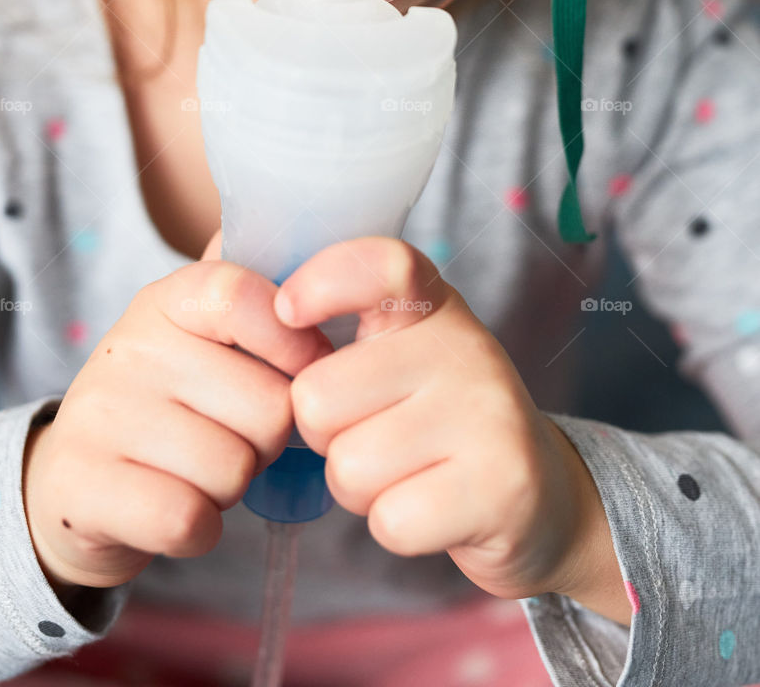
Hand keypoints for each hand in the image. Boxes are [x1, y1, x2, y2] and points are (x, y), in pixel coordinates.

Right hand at [23, 256, 331, 590]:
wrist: (71, 482)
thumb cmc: (171, 403)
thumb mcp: (204, 338)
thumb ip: (258, 298)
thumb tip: (328, 250)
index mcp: (168, 299)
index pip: (245, 296)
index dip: (296, 344)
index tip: (301, 370)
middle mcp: (129, 346)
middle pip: (269, 408)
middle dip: (268, 439)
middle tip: (229, 435)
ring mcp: (100, 415)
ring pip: (234, 470)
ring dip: (232, 487)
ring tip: (195, 468)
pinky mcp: (83, 486)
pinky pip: (190, 520)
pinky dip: (198, 530)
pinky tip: (175, 509)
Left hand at [274, 237, 630, 622]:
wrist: (541, 499)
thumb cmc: (435, 421)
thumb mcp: (399, 354)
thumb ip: (339, 328)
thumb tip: (249, 309)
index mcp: (432, 304)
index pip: (380, 265)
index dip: (323, 280)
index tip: (287, 310)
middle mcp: (465, 347)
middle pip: (318, 397)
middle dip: (324, 435)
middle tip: (372, 433)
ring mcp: (488, 414)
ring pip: (348, 466)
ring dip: (360, 486)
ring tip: (406, 471)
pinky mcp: (500, 487)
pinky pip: (389, 520)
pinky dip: (395, 526)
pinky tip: (432, 508)